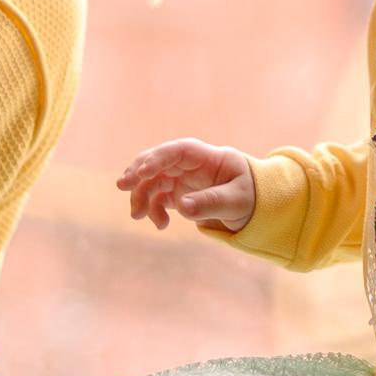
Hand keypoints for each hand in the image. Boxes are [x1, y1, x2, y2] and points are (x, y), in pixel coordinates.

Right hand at [119, 139, 254, 232]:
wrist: (252, 206)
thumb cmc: (250, 196)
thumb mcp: (237, 202)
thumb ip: (211, 203)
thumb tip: (181, 207)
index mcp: (208, 157)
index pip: (179, 150)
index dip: (159, 157)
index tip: (143, 171)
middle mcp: (190, 164)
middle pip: (158, 161)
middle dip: (138, 171)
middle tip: (122, 185)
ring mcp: (182, 178)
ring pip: (152, 180)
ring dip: (141, 195)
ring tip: (138, 215)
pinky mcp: (177, 192)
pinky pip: (157, 197)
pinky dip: (153, 210)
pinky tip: (161, 225)